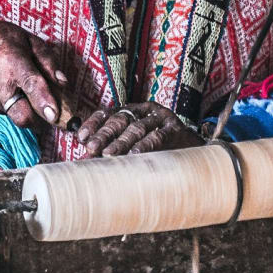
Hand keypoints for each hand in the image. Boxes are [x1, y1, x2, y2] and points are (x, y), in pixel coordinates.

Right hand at [0, 19, 68, 130]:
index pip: (31, 85)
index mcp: (14, 63)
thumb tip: (62, 82)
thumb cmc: (0, 40)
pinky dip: (18, 106)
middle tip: (50, 109)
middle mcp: (1, 85)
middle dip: (40, 119)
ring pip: (18, 117)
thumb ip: (47, 60)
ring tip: (28, 91)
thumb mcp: (28, 39)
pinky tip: (15, 90)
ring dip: (30, 111)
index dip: (44, 102)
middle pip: (22, 116)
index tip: (54, 115)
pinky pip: (10, 113)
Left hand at [75, 101, 198, 157]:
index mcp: (132, 110)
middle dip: (103, 134)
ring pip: (137, 128)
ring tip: (108, 155)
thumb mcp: (133, 144)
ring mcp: (160, 117)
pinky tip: (134, 155)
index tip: (81, 137)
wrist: (192, 148)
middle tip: (91, 148)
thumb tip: (84, 162)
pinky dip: (144, 146)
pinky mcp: (174, 128)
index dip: (94, 123)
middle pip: (120, 119)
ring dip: (121, 142)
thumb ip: (111, 149)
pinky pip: (157, 136)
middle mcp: (144, 110)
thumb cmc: (157, 148)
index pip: (108, 113)